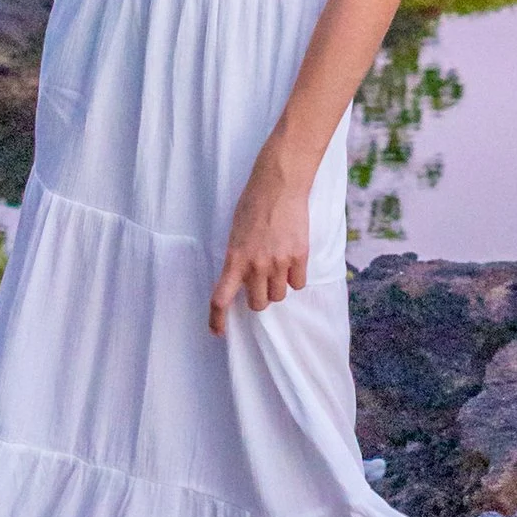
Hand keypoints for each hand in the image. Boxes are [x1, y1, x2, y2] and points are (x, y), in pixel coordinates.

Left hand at [210, 156, 310, 334]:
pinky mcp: (299, 256)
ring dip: (277, 288)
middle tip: (260, 283)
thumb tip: (242, 281)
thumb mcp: (235, 233)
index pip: (221, 298)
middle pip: (258, 304)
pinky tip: (292, 260)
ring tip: (277, 266)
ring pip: (280, 296)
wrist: (279, 184)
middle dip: (259, 298)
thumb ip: (238, 259)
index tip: (217, 332)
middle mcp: (256, 265)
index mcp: (234, 258)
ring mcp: (279, 262)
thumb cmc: (253, 205)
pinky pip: (299, 283)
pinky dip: (295, 278)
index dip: (217, 320)